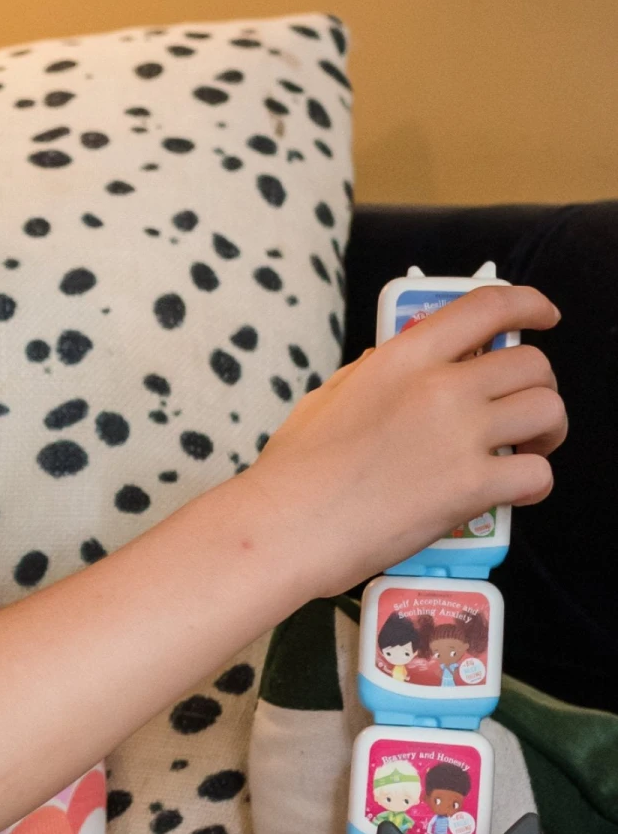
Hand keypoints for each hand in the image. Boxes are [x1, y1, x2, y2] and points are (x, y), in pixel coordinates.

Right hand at [249, 284, 565, 595]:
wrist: (285, 528)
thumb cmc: (292, 474)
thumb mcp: (325, 400)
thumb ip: (370, 375)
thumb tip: (391, 364)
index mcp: (403, 359)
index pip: (488, 307)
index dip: (529, 305)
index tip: (542, 316)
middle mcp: (440, 387)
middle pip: (530, 364)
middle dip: (537, 386)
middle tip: (522, 412)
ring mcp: (460, 435)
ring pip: (547, 412)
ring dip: (546, 432)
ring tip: (526, 451)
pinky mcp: (471, 486)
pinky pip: (537, 474)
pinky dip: (534, 484)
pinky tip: (513, 494)